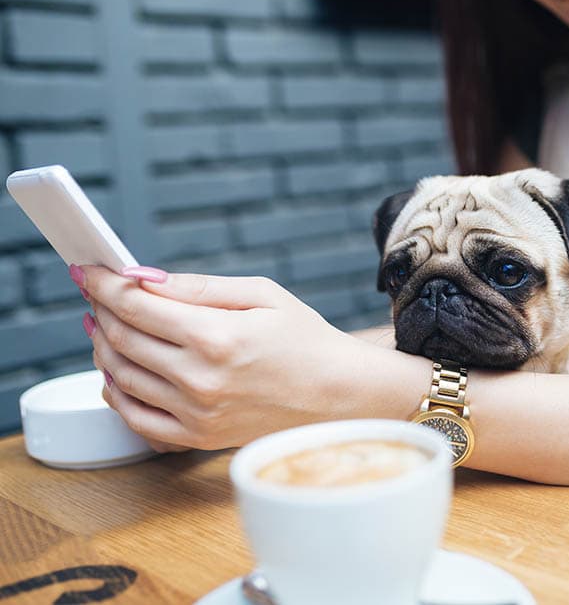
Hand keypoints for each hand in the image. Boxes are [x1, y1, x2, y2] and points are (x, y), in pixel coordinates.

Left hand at [79, 266, 359, 449]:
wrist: (340, 394)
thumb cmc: (307, 339)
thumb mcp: (261, 295)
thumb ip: (198, 286)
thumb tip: (142, 278)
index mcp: (216, 336)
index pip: (135, 306)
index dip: (103, 284)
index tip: (88, 270)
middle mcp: (200, 378)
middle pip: (120, 339)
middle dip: (100, 310)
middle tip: (98, 294)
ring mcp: (196, 413)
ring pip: (120, 376)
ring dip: (102, 346)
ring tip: (105, 327)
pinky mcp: (198, 438)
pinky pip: (135, 417)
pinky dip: (116, 392)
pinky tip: (118, 371)